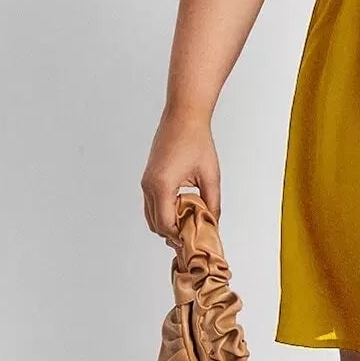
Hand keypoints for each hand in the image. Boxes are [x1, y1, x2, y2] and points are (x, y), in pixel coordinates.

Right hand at [141, 110, 220, 244]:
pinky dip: (165, 212)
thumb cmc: (197, 141)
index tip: (194, 242)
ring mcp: (146, 182)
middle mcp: (149, 185)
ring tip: (190, 225)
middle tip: (193, 237)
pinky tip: (183, 211)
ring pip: (152, 216)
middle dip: (173, 233)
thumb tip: (213, 224)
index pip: (165, 224)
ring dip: (168, 223)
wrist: (183, 117)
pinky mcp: (148, 179)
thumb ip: (212, 203)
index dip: (178, 237)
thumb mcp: (211, 176)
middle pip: (156, 224)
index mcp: (162, 185)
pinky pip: (152, 204)